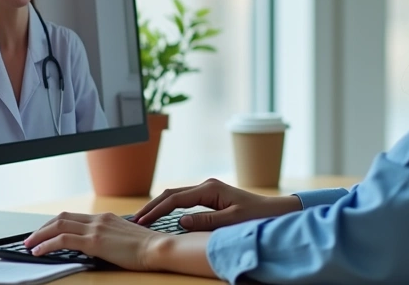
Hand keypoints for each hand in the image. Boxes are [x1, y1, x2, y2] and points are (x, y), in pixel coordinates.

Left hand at [23, 211, 168, 271]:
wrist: (157, 248)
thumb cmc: (146, 248)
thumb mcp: (124, 238)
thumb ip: (109, 237)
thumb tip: (99, 246)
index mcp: (105, 218)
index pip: (72, 217)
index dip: (54, 224)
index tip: (45, 233)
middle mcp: (98, 219)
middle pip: (61, 218)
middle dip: (42, 228)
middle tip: (31, 239)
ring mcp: (96, 228)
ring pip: (58, 226)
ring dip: (39, 236)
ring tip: (29, 245)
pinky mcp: (95, 241)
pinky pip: (63, 241)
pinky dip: (47, 245)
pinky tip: (39, 252)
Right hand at [134, 177, 302, 230]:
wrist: (274, 211)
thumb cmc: (256, 216)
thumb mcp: (232, 221)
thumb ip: (206, 221)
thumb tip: (180, 221)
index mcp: (209, 189)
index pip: (175, 199)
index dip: (157, 211)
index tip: (142, 222)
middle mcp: (206, 186)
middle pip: (171, 194)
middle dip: (152, 207)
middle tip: (135, 220)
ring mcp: (207, 189)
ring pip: (175, 196)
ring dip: (159, 206)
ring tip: (143, 218)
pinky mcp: (209, 196)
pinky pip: (183, 200)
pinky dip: (169, 207)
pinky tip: (161, 216)